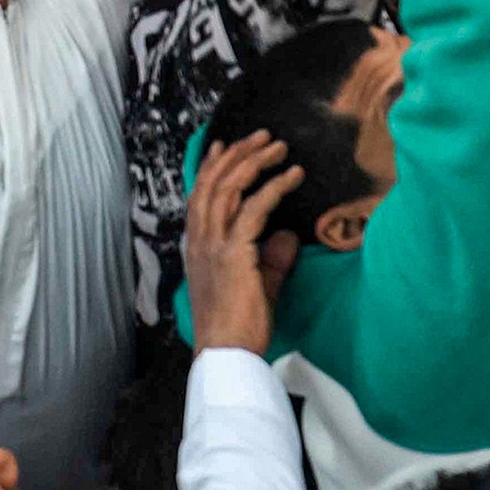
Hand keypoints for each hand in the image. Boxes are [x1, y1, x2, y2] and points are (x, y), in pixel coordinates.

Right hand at [185, 133, 302, 352]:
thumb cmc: (239, 326)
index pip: (200, 194)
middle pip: (214, 182)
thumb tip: (288, 235)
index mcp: (198, 246)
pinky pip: (255, 210)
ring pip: (229, 187)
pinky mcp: (234, 253)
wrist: (227, 353)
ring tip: (277, 146)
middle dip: (238, 154)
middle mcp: (200, 240)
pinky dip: (273, 188)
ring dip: (254, 161)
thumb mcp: (256, 284)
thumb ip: (271, 258)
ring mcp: (213, 244)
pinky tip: (291, 177)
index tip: (224, 144)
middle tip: (261, 136)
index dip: (211, 166)